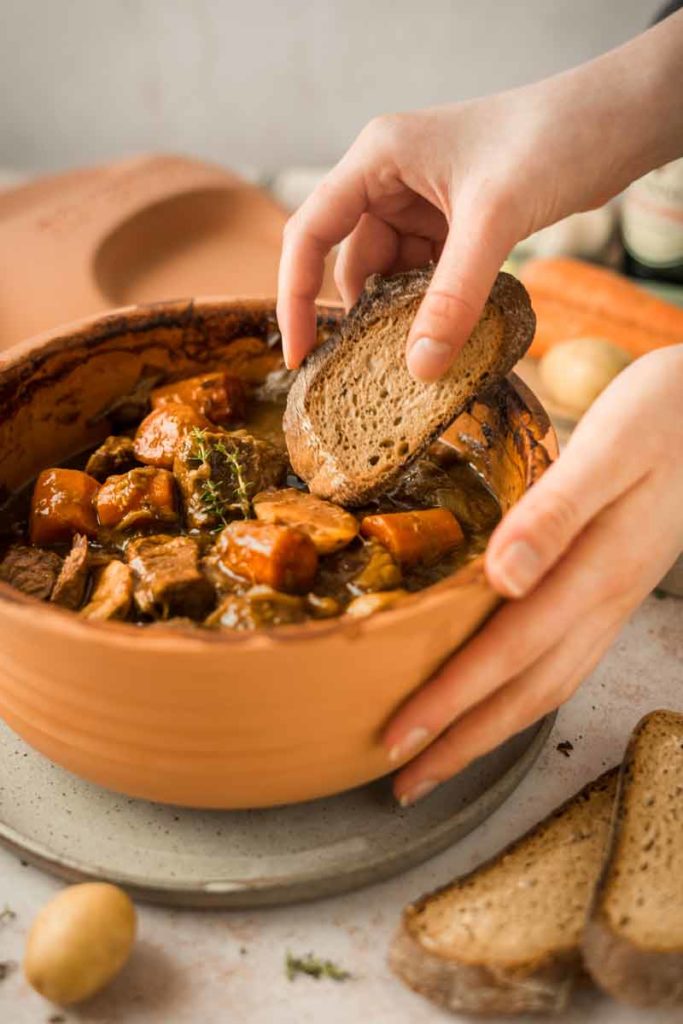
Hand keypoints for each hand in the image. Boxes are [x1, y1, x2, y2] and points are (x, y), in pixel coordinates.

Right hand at [277, 13, 682, 379]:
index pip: (311, 231)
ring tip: (424, 357)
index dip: (296, 294)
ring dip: (407, 315)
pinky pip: (429, 275)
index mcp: (378, 159)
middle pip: (353, 261)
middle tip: (377, 372)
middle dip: (368, 315)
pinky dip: (436, 306)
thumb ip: (453, 297)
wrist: (616, 120)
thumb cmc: (551, 139)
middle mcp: (391, 179)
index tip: (299, 353)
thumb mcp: (494, 221)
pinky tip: (452, 333)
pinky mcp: (456, 222)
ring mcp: (424, 201)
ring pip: (394, 274)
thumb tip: (419, 369)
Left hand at [383, 346, 682, 804]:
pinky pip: (564, 661)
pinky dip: (521, 694)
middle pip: (526, 693)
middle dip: (462, 742)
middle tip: (404, 782)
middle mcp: (605, 601)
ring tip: (440, 756)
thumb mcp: (609, 448)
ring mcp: (614, 601)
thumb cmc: (663, 416)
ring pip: (548, 686)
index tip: (396, 739)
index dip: (450, 701)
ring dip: (489, 729)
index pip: (507, 653)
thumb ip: (555, 511)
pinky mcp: (614, 588)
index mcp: (595, 571)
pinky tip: (498, 696)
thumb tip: (502, 575)